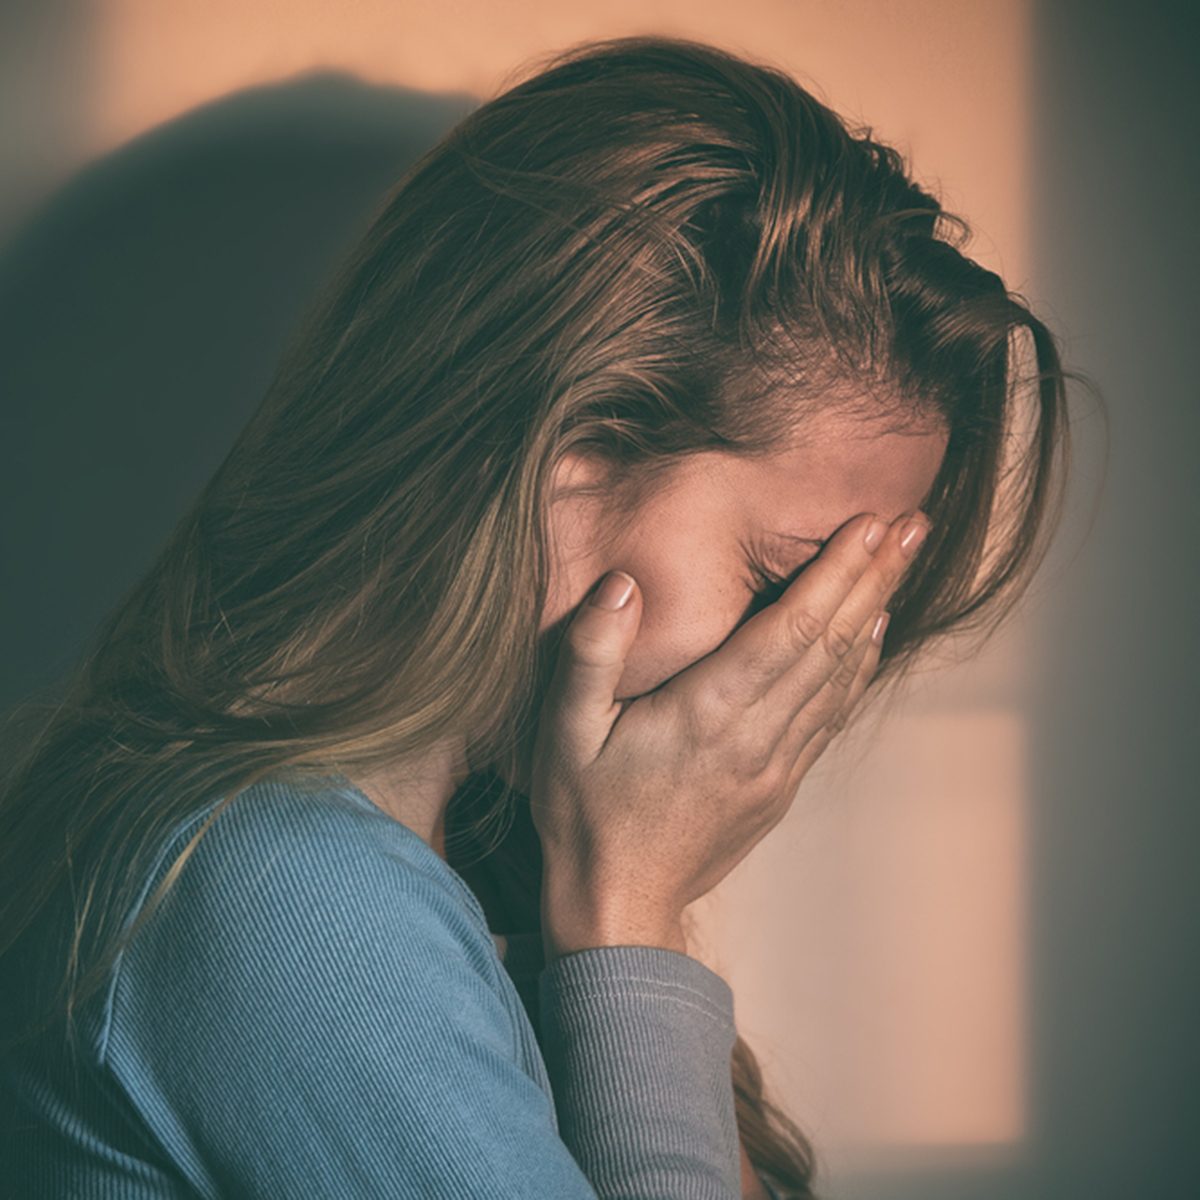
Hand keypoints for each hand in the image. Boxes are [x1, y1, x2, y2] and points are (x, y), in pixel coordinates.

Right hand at [531, 509, 930, 957]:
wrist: (620, 905)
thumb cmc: (585, 812)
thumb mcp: (563, 731)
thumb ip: (591, 653)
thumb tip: (622, 583)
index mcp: (708, 713)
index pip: (791, 630)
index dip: (836, 574)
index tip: (870, 524)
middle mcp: (757, 736)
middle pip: (832, 644)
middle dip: (876, 577)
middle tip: (914, 523)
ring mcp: (777, 765)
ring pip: (841, 677)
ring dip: (876, 613)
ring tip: (905, 562)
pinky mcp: (780, 785)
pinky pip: (832, 714)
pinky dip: (858, 667)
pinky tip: (872, 635)